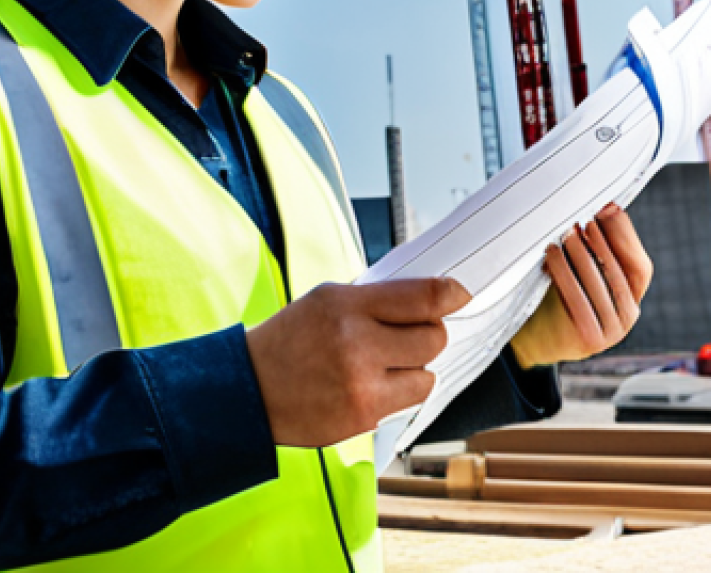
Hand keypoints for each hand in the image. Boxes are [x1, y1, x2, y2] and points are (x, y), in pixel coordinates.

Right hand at [246, 277, 470, 447]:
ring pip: (428, 374)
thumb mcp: (324, 300)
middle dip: (428, 332)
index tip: (459, 293)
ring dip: (414, 367)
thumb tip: (425, 297)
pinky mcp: (364, 417)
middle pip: (433, 337)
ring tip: (383, 362)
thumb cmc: (289, 340)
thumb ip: (373, 299)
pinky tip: (370, 383)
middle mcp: (356, 343)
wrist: (251, 388)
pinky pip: (409, 400)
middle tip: (409, 332)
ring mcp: (362, 385)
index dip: (449, 294)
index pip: (420, 297)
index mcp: (345, 305)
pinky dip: (399, 391)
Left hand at [510, 203, 653, 368]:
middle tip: (584, 219)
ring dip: (581, 253)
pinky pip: (575, 297)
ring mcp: (611, 331)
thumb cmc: (561, 301)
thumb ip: (593, 253)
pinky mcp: (588, 337)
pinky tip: (551, 254)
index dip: (627, 238)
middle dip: (602, 241)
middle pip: (620, 273)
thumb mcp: (582, 276)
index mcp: (632, 300)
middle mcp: (628, 317)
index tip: (609, 211)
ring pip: (597, 283)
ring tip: (565, 232)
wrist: (540, 340)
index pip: (641, 267)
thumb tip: (601, 210)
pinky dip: (562, 271)